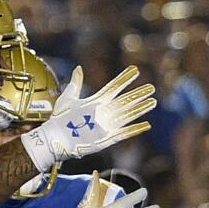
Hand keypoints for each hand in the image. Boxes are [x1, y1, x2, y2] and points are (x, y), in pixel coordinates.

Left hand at [20, 65, 155, 171]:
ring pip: (127, 115)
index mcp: (96, 102)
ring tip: (152, 101)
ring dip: (140, 109)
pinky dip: (135, 129)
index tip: (135, 70)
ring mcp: (106, 126)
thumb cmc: (60, 119)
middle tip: (151, 87)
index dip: (124, 79)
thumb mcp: (68, 98)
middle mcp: (104, 113)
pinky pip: (124, 133)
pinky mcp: (106, 139)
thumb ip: (76, 84)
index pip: (114, 88)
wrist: (56, 138)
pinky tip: (146, 125)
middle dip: (138, 94)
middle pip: (125, 101)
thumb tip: (79, 68)